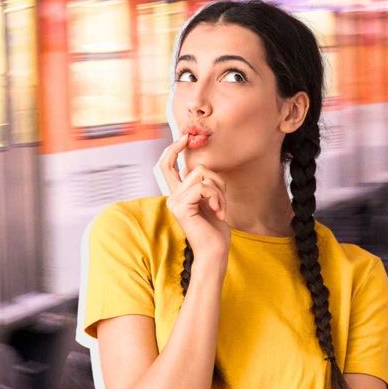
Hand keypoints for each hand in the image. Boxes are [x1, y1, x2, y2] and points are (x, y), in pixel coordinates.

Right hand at [158, 132, 230, 260]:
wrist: (215, 251)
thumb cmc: (215, 228)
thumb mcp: (211, 199)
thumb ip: (203, 183)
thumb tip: (200, 165)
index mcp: (177, 194)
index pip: (167, 165)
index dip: (173, 148)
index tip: (185, 137)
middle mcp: (171, 196)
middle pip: (195, 168)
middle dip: (216, 180)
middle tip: (220, 201)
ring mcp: (174, 201)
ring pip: (202, 176)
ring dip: (219, 192)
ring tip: (220, 209)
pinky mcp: (180, 207)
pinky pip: (203, 187)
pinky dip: (217, 198)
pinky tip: (218, 212)